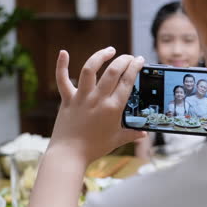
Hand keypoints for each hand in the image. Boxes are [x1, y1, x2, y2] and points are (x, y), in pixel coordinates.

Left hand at [50, 47, 145, 163]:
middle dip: (124, 60)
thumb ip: (132, 134)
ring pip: (90, 69)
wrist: (69, 155)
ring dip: (100, 56)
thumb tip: (144, 133)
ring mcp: (81, 97)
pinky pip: (62, 79)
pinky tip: (64, 52)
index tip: (140, 60)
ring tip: (109, 50)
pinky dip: (62, 65)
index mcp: (113, 108)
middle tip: (129, 57)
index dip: (135, 67)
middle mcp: (98, 99)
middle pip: (113, 71)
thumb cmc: (94, 148)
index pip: (127, 81)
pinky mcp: (67, 99)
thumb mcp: (117, 140)